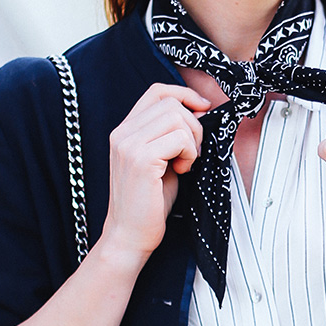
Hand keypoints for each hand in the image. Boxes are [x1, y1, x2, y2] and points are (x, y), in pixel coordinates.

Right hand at [99, 83, 210, 270]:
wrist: (130, 235)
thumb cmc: (149, 202)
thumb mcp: (161, 160)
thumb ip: (172, 134)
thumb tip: (201, 111)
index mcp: (125, 130)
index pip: (157, 91)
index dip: (184, 94)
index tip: (202, 109)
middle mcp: (122, 133)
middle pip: (171, 103)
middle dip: (193, 125)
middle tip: (191, 153)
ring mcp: (129, 145)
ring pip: (177, 117)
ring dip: (191, 141)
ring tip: (184, 163)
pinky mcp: (140, 159)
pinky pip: (179, 138)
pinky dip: (189, 154)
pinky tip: (181, 171)